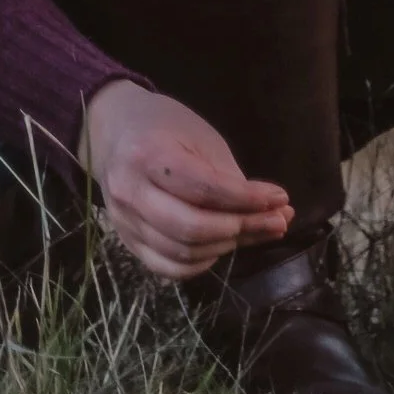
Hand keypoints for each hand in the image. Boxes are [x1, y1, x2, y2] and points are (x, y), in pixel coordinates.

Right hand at [81, 78, 292, 280]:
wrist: (113, 131)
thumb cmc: (163, 126)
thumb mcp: (199, 136)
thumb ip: (228, 177)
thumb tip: (273, 213)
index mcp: (148, 154)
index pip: (204, 188)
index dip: (246, 199)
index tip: (280, 198)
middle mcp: (130, 191)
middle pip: (192, 228)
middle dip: (241, 228)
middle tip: (274, 221)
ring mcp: (124, 220)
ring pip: (182, 253)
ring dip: (226, 247)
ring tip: (253, 231)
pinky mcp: (126, 240)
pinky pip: (168, 267)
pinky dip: (201, 264)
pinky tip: (221, 246)